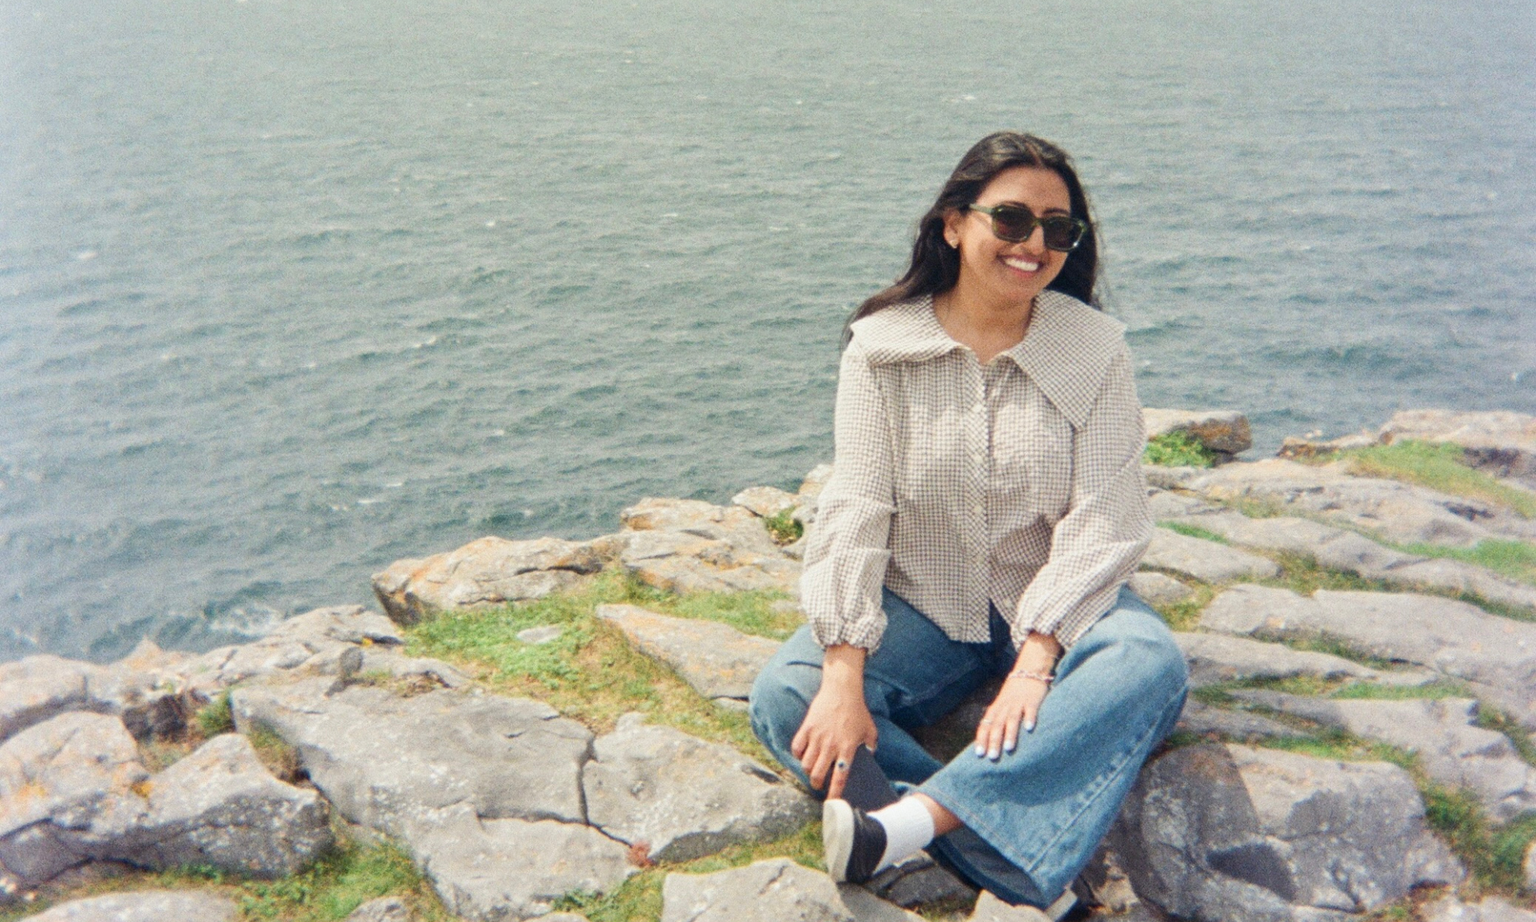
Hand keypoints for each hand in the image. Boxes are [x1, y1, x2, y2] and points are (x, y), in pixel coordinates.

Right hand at [791, 645, 876, 798]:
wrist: (842, 690)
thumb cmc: (857, 710)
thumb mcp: (870, 730)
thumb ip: (871, 746)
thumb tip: (870, 757)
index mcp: (847, 748)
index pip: (840, 777)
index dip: (835, 792)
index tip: (832, 802)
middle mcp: (831, 746)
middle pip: (818, 774)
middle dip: (816, 784)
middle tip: (818, 784)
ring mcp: (817, 737)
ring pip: (806, 764)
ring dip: (808, 771)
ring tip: (811, 770)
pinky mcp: (807, 728)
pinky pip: (797, 747)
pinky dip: (798, 754)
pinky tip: (803, 754)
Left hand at [975, 631, 1060, 760]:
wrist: (1029, 670)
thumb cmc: (1014, 694)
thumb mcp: (1003, 706)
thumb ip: (997, 721)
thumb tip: (990, 743)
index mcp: (996, 709)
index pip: (985, 725)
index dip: (982, 739)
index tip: (979, 754)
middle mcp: (1005, 706)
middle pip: (997, 724)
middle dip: (994, 741)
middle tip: (992, 757)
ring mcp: (1018, 702)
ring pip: (1012, 718)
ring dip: (1010, 733)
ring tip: (1009, 748)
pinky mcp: (1032, 700)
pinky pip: (1030, 709)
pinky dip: (1029, 718)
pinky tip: (1029, 729)